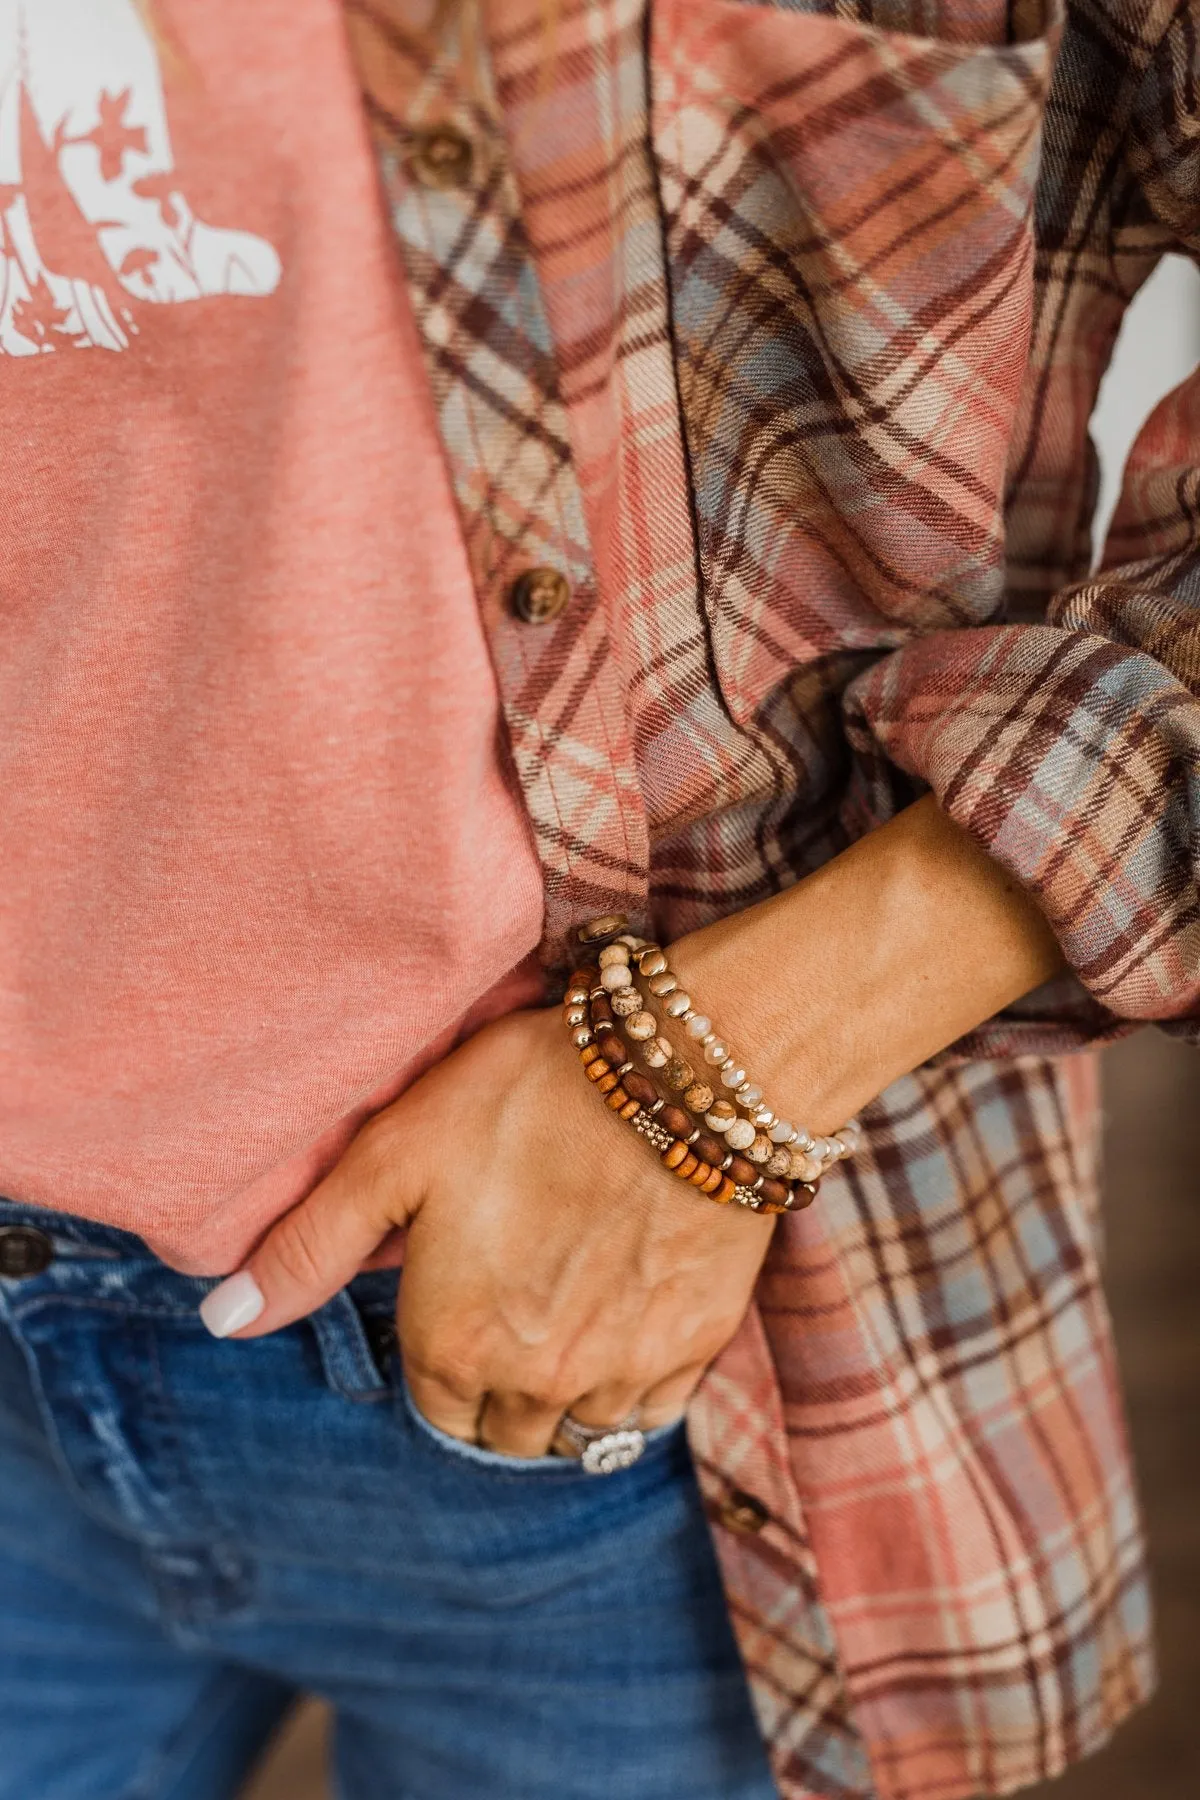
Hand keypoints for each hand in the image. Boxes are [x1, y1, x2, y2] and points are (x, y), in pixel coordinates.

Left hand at [203, 1006, 775, 1453]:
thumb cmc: (529, 1096)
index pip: (437, 1409)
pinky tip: (627, 1319)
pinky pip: (651, 1411)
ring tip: (570, 1312)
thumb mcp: (395, 1152)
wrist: (683, 1070)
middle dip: (499, 1387)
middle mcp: (534, 1380)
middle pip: (506, 1433)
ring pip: (580, 1432)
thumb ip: (307, 1247)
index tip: (464, 1299)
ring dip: (566, 1395)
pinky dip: (633, 1388)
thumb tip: (223, 1323)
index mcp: (453, 1342)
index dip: (444, 1355)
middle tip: (515, 1305)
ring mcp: (621, 1371)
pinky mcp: (694, 1344)